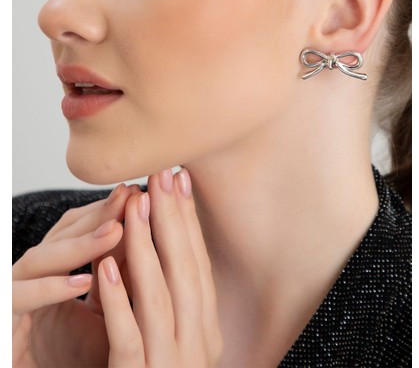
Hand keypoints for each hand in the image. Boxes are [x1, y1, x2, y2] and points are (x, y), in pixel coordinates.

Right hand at [12, 183, 138, 367]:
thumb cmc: (76, 359)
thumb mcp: (106, 314)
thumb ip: (121, 278)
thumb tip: (150, 235)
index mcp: (54, 272)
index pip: (79, 231)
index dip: (107, 211)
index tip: (139, 192)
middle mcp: (30, 280)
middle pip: (59, 236)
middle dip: (96, 215)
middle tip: (130, 196)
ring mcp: (12, 300)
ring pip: (38, 260)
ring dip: (77, 245)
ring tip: (116, 230)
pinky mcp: (2, 327)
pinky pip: (19, 299)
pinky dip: (50, 289)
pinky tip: (83, 281)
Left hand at [98, 168, 222, 366]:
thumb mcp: (174, 337)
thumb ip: (170, 296)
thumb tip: (160, 241)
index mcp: (206, 330)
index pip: (199, 265)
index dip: (189, 221)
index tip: (180, 180)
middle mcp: (196, 345)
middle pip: (185, 271)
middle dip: (173, 220)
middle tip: (163, 174)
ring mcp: (170, 364)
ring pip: (159, 296)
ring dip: (146, 247)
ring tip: (136, 205)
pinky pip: (128, 335)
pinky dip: (118, 298)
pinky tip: (106, 265)